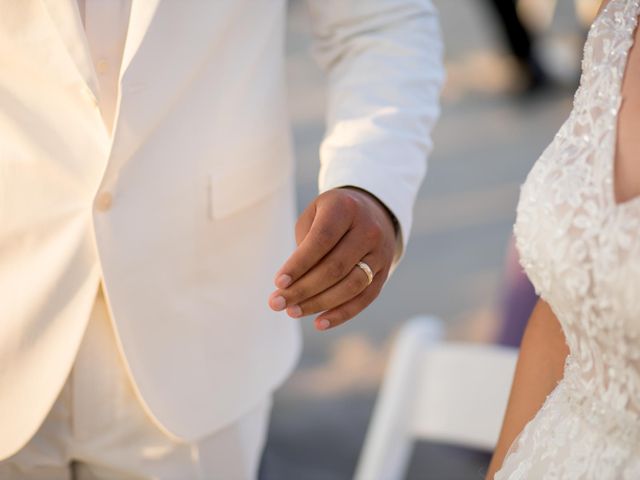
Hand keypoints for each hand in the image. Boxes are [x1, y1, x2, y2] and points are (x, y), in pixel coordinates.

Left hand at [268, 187, 396, 330]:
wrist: (374, 211)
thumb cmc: (332, 216)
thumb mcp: (315, 214)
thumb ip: (304, 244)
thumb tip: (291, 285)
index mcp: (345, 208)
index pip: (321, 240)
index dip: (299, 263)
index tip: (278, 283)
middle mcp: (368, 230)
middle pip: (335, 267)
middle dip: (303, 289)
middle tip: (277, 303)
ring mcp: (380, 253)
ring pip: (351, 286)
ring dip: (319, 304)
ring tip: (292, 312)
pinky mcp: (385, 273)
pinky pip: (364, 299)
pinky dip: (342, 314)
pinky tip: (319, 323)